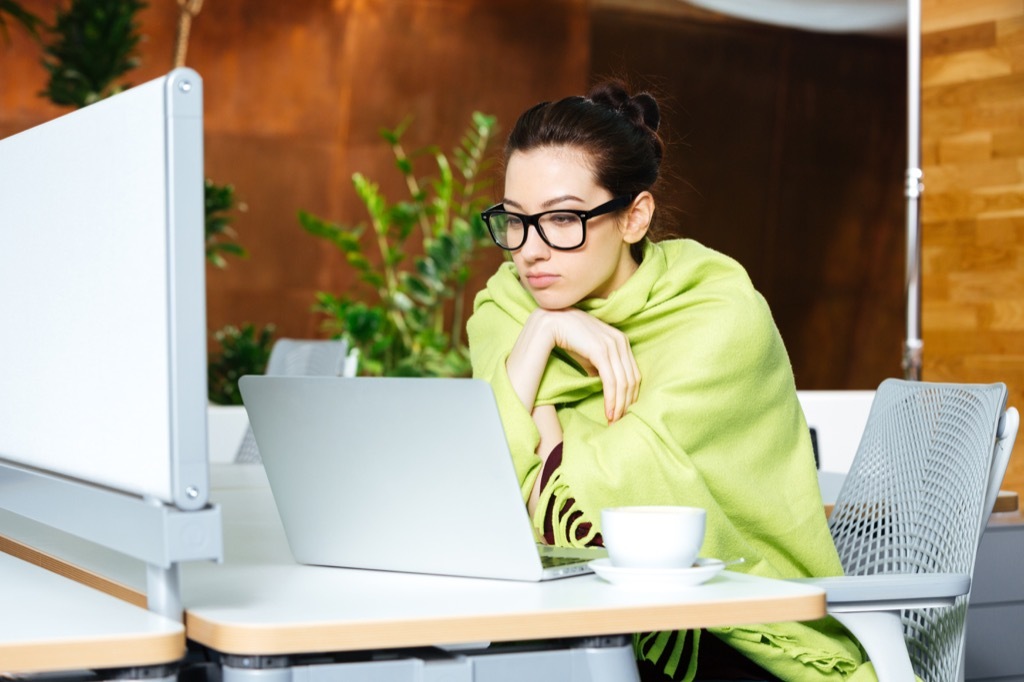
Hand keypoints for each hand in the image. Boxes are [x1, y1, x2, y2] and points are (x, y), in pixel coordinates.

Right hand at [508, 308, 639, 422]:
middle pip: (632, 380)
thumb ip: (600, 367)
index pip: (634, 373)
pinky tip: (608, 412)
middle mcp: (621, 342)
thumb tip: (605, 384)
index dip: (631, 395)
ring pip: (623, 383)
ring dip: (619, 406)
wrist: (552, 323)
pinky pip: (611, 381)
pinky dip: (611, 399)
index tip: (624, 411)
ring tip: (614, 421)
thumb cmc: (570, 338)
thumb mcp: (590, 353)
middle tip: (621, 422)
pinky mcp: (601, 352)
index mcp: (622, 341)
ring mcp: (612, 346)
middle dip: (627, 404)